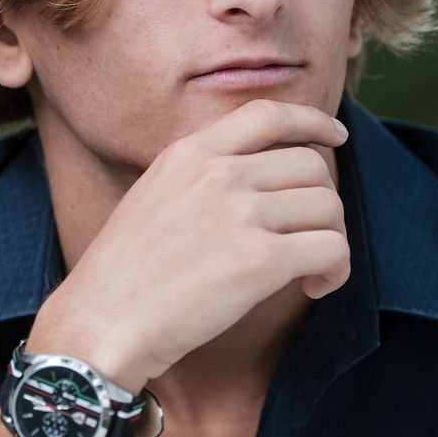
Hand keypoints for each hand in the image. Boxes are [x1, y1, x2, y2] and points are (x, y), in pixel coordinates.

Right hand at [30, 99, 350, 384]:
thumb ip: (199, 179)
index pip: (268, 114)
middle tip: (311, 238)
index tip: (335, 137)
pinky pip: (331, 250)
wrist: (102, 323)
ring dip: (331, 240)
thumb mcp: (151, 198)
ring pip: (328, 207)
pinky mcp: (260, 260)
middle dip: (323, 204)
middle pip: (311, 166)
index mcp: (190, 153)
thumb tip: (258, 186)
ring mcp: (241, 214)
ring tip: (311, 270)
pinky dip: (335, 270)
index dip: (313, 121)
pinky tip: (312, 287)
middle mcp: (218, 174)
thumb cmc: (122, 277)